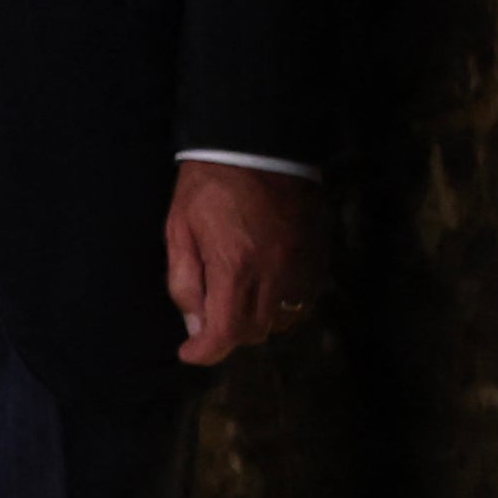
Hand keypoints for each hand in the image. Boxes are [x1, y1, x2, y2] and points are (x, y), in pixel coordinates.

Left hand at [167, 160, 319, 366]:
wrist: (259, 145)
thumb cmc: (209, 186)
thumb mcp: (179, 231)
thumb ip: (184, 281)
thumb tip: (194, 324)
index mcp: (233, 267)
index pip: (224, 333)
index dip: (205, 352)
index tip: (190, 352)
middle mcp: (273, 273)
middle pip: (256, 331)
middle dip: (229, 334)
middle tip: (211, 319)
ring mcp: (301, 265)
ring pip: (284, 320)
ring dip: (260, 321)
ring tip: (241, 304)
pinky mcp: (318, 254)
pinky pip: (305, 298)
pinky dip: (286, 305)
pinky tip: (269, 290)